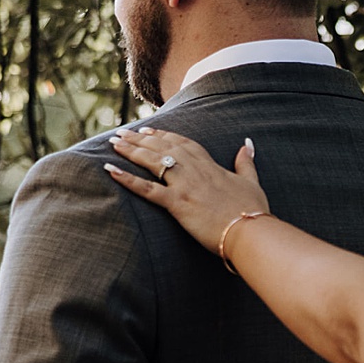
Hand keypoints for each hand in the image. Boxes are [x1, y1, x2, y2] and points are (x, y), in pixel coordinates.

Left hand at [103, 125, 272, 261]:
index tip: (148, 130)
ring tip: (112, 143)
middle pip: (162, 147)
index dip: (163, 135)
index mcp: (209, 165)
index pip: (181, 143)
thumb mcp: (251, 182)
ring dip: (130, 150)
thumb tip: (247, 144)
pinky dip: (127, 179)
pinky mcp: (177, 204)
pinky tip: (110, 170)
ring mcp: (184, 185)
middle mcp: (194, 170)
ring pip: (151, 161)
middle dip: (140, 138)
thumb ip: (246, 162)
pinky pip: (147, 190)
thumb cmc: (253, 211)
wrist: (250, 232)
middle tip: (121, 133)